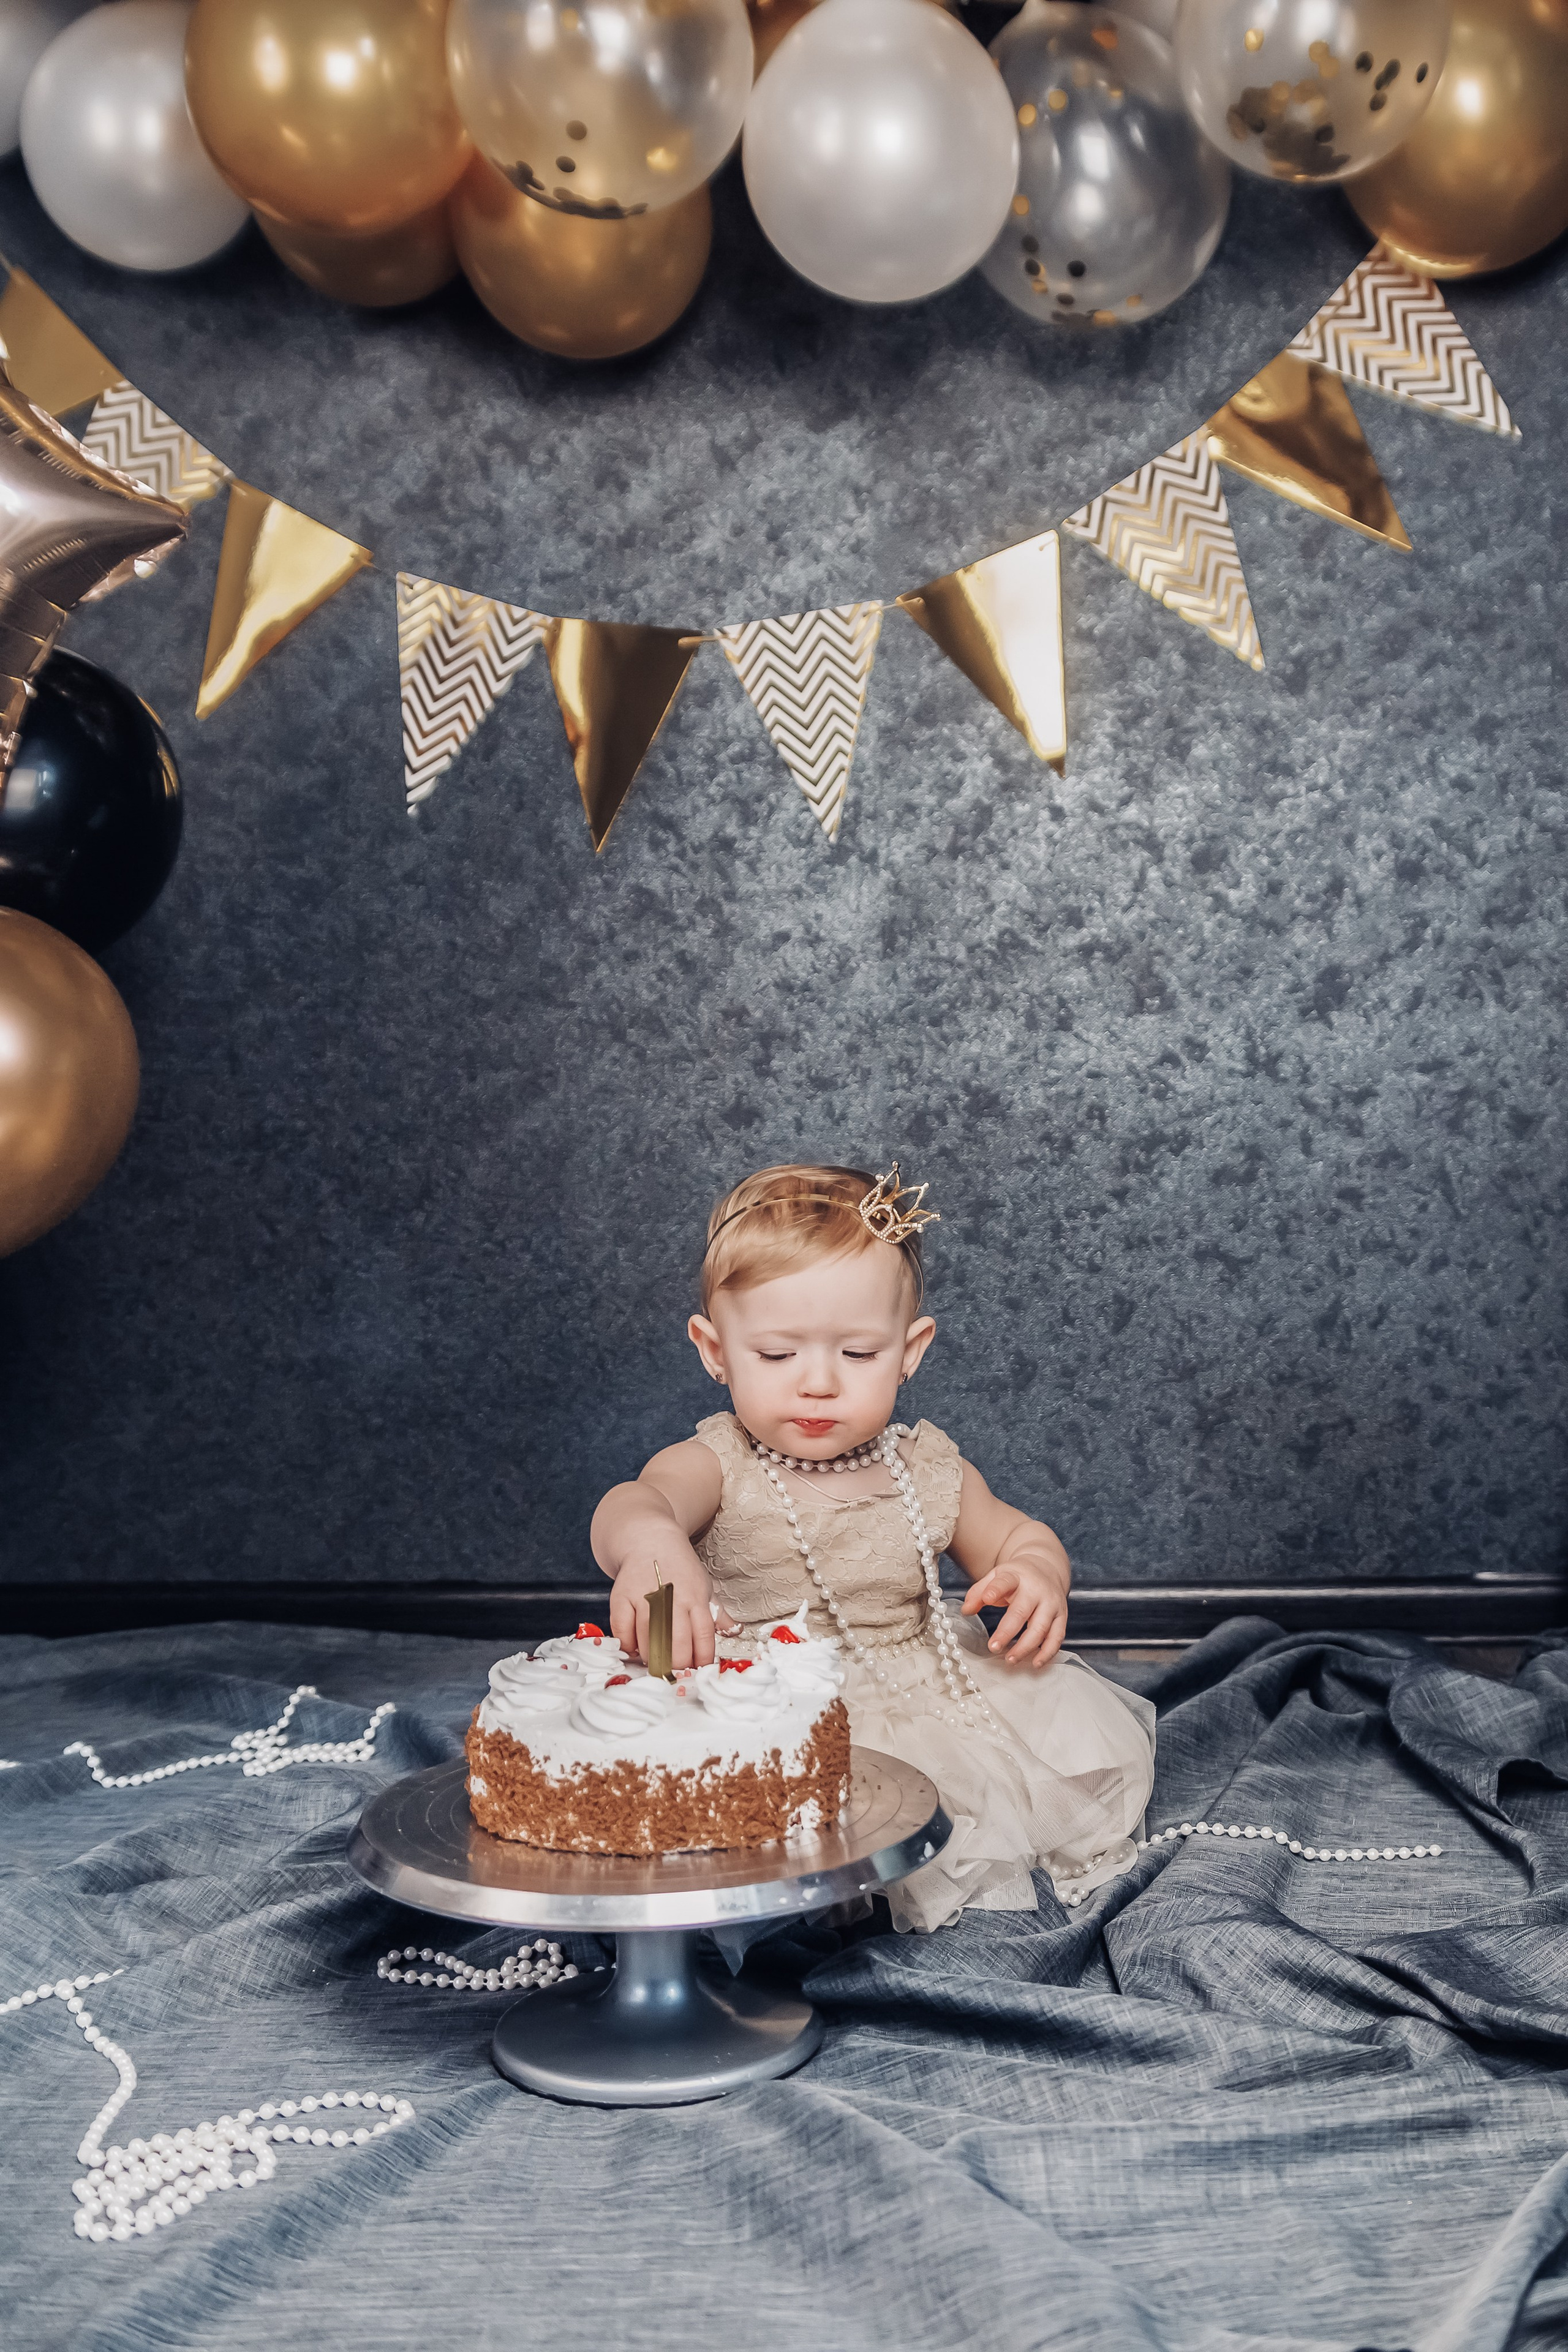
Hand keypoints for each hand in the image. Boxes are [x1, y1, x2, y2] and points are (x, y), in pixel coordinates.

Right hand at [608, 1542, 723, 1668]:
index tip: (699, 1670)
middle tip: (675, 1672)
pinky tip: (636, 1648)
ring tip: (657, 1662)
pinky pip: (623, 1631)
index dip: (702, 1659)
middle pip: (676, 1643)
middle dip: (677, 1665)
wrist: (650, 1540)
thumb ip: (718, 1614)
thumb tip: (735, 1631)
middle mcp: (671, 1597)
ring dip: (653, 1658)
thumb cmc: (680, 1567)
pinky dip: (629, 1646)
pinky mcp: (622, 1597)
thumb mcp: (704, 1586)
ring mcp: (644, 1597)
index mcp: (695, 1597)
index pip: (704, 1635)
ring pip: (649, 1641)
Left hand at [960, 1552, 1068, 1669]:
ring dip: (1026, 1647)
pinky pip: (1057, 1637)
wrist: (1048, 1568)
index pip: (1005, 1582)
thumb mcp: (997, 1576)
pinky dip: (1047, 1652)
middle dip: (1007, 1631)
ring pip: (1041, 1628)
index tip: (986, 1599)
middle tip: (993, 1647)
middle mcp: (1036, 1590)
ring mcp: (1052, 1603)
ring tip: (1010, 1659)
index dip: (995, 1590)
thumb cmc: (1017, 1577)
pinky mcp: (1062, 1616)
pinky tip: (1035, 1663)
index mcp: (1016, 1577)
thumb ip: (979, 1592)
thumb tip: (966, 1610)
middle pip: (1022, 1611)